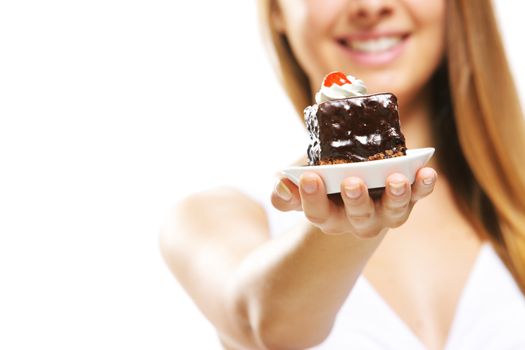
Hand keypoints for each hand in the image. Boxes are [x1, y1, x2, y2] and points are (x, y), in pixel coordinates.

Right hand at [271, 168, 436, 237]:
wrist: (353, 183)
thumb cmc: (324, 183)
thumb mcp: (302, 186)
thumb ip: (288, 189)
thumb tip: (281, 184)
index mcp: (328, 216)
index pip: (317, 212)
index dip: (312, 197)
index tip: (308, 176)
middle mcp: (357, 219)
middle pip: (358, 217)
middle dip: (356, 200)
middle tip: (352, 182)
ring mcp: (385, 211)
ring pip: (392, 211)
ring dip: (396, 196)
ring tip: (397, 178)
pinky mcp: (407, 198)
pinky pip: (418, 195)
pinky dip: (423, 185)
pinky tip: (426, 172)